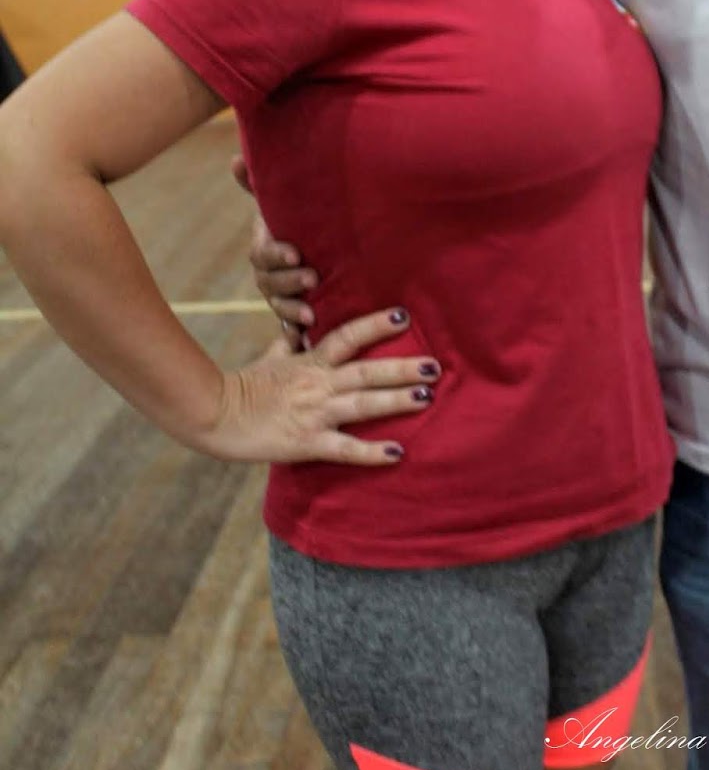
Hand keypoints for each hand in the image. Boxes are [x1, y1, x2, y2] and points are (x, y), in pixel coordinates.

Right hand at [202, 309, 437, 464]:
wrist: (213, 415)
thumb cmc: (242, 387)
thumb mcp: (269, 358)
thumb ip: (288, 343)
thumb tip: (296, 325)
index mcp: (309, 362)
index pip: (347, 337)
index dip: (374, 325)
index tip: (403, 316)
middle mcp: (317, 384)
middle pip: (365, 371)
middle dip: (401, 368)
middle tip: (435, 365)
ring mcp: (313, 413)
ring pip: (362, 404)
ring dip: (396, 400)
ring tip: (426, 397)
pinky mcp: (306, 443)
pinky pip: (344, 448)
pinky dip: (371, 452)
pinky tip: (397, 453)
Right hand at [232, 153, 317, 335]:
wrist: (329, 247)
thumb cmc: (305, 219)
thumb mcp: (288, 200)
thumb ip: (260, 183)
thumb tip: (234, 159)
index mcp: (267, 249)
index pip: (263, 255)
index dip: (276, 255)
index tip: (296, 253)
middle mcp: (271, 275)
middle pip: (270, 284)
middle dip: (289, 283)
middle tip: (312, 279)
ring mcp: (283, 297)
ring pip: (280, 308)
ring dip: (291, 312)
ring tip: (311, 315)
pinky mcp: (299, 315)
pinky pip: (291, 331)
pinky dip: (295, 338)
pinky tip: (304, 344)